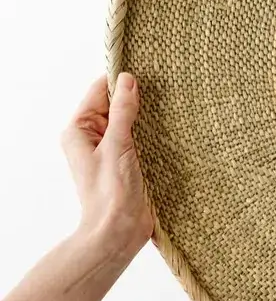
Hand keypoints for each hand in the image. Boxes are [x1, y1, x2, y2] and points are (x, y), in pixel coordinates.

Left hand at [61, 73, 154, 263]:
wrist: (119, 232)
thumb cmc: (111, 193)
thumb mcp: (117, 145)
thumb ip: (123, 111)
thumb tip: (127, 79)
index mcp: (79, 130)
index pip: (98, 91)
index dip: (120, 80)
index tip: (146, 69)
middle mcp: (92, 137)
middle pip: (115, 103)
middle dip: (136, 96)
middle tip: (164, 85)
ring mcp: (111, 148)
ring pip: (129, 119)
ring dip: (146, 114)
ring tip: (170, 104)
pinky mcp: (128, 160)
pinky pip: (139, 135)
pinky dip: (151, 130)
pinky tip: (169, 126)